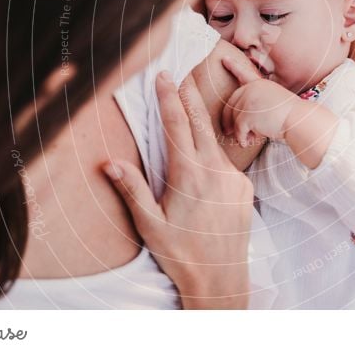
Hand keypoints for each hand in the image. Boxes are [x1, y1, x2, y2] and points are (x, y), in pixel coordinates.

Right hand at [103, 71, 253, 308]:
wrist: (222, 279)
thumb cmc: (181, 254)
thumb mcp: (150, 225)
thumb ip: (132, 190)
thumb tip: (110, 163)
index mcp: (189, 175)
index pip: (176, 126)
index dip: (168, 98)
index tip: (163, 76)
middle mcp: (215, 171)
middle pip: (200, 122)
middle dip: (188, 96)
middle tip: (180, 75)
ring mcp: (232, 178)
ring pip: (213, 143)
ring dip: (199, 125)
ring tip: (188, 108)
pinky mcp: (244, 188)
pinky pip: (223, 163)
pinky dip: (211, 154)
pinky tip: (200, 159)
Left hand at [221, 56, 299, 146]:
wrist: (299, 120)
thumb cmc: (290, 117)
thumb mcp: (273, 104)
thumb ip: (256, 105)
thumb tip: (236, 122)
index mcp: (260, 84)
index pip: (244, 73)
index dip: (233, 66)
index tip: (224, 59)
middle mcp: (252, 88)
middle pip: (231, 103)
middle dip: (228, 119)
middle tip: (227, 132)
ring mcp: (248, 99)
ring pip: (234, 118)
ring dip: (239, 131)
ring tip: (250, 139)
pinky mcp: (247, 113)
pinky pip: (238, 128)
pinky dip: (241, 138)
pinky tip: (248, 143)